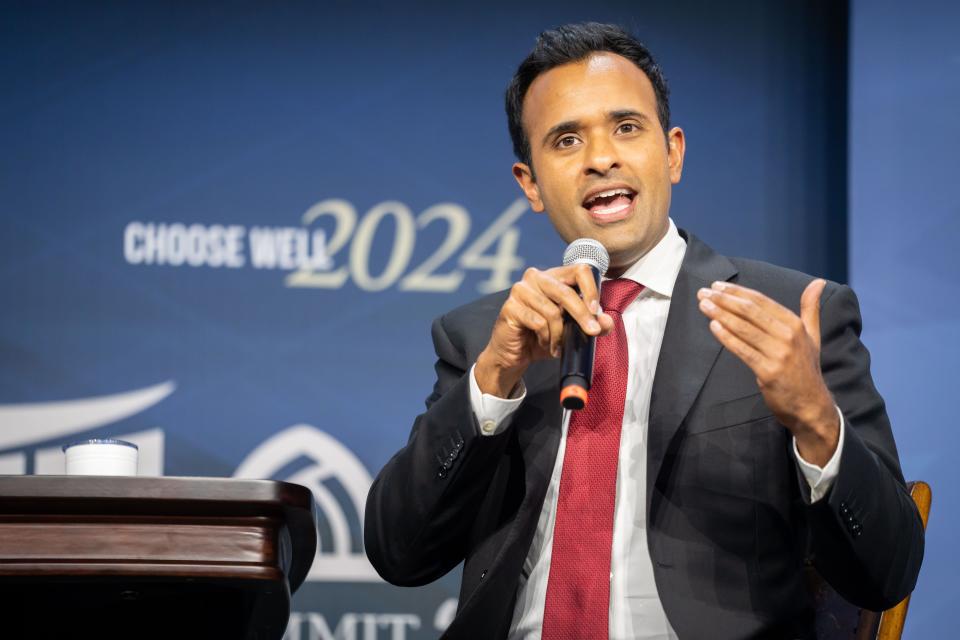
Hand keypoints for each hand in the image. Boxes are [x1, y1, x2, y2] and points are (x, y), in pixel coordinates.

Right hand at [475, 265, 614, 397]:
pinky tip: (544, 344)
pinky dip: (545, 337)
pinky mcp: (510, 307)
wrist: (514, 354)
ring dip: (559, 334)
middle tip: (592, 332)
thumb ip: (592, 324)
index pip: (579, 270)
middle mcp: (536, 277)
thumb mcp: (572, 331)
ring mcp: (520, 290)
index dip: (591, 290)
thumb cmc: (542, 337)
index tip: (596, 311)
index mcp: (554, 276)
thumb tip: (606, 322)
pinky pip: (537, 322)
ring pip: (552, 311)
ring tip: (558, 345)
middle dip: (582, 315)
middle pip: (566, 292)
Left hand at [696, 279, 839, 465]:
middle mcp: (788, 336)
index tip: (717, 285)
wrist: (810, 405)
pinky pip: (743, 350)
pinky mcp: (768, 372)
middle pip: (750, 311)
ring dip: (720, 314)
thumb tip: (817, 281)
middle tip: (703, 292)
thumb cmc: (805, 368)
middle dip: (724, 300)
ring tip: (703, 305)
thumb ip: (810, 308)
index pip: (761, 301)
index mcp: (795, 324)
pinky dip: (726, 337)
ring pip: (744, 328)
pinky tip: (713, 326)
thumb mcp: (812, 336)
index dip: (737, 291)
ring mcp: (779, 354)